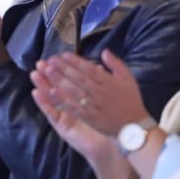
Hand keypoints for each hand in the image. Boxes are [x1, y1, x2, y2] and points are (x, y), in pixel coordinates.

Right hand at [31, 63, 117, 166]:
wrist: (115, 140)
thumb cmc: (111, 119)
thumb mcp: (108, 96)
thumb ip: (102, 81)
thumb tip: (98, 66)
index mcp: (81, 98)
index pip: (69, 79)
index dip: (61, 68)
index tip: (53, 57)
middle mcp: (71, 106)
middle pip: (57, 86)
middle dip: (48, 74)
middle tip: (39, 62)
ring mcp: (65, 115)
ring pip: (51, 98)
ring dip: (42, 85)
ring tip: (34, 74)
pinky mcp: (62, 126)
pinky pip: (51, 112)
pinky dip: (43, 102)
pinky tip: (36, 92)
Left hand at [35, 50, 151, 136]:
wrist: (133, 127)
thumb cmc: (131, 101)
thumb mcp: (128, 78)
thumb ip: (116, 64)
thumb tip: (104, 51)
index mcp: (108, 82)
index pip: (89, 69)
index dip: (75, 61)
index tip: (63, 54)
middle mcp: (99, 92)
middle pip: (77, 78)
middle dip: (62, 68)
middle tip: (49, 60)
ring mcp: (92, 105)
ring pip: (72, 91)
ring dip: (58, 80)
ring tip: (46, 72)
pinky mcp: (87, 117)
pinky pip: (72, 106)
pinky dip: (61, 99)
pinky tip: (50, 92)